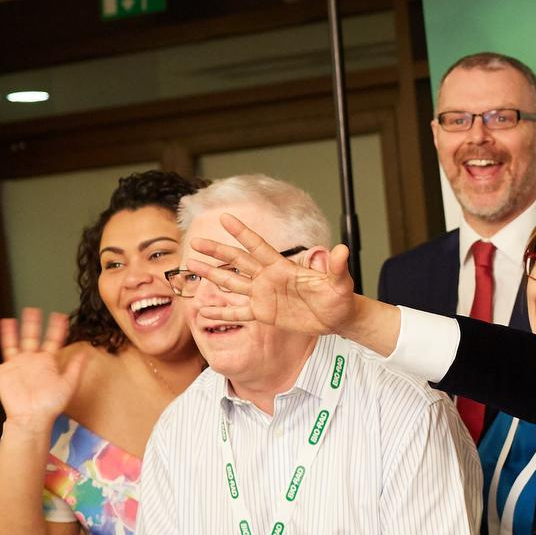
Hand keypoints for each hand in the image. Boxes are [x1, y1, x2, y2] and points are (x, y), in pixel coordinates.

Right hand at [0, 309, 83, 432]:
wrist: (33, 418)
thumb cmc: (51, 405)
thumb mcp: (68, 384)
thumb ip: (75, 367)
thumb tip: (86, 351)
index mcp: (46, 362)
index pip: (52, 341)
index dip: (56, 329)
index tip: (60, 316)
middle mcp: (30, 361)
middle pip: (30, 338)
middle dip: (31, 324)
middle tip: (33, 309)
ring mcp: (15, 367)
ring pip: (10, 345)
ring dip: (9, 334)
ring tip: (7, 321)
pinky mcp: (2, 376)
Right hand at [190, 216, 353, 336]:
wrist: (338, 316)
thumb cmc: (340, 297)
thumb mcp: (339, 282)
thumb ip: (336, 267)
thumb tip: (343, 250)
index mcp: (283, 267)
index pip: (258, 246)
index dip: (242, 233)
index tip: (225, 217)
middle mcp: (269, 278)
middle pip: (238, 261)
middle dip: (217, 251)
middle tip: (196, 243)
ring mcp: (264, 295)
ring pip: (232, 283)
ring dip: (212, 275)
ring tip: (192, 266)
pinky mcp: (264, 313)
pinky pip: (238, 312)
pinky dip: (221, 313)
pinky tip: (203, 313)